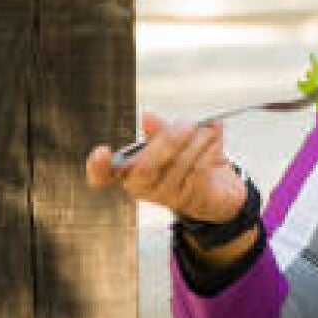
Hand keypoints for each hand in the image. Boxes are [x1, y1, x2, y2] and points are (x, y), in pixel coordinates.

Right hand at [85, 112, 244, 222]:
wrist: (219, 191)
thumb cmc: (187, 162)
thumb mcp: (171, 140)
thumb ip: (159, 130)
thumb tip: (147, 118)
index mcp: (130, 171)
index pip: (103, 176)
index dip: (98, 168)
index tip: (101, 152)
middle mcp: (143, 186)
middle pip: (145, 168)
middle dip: (167, 143)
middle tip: (186, 125)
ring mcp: (166, 195)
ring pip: (177, 167)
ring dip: (195, 143)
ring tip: (206, 128)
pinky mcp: (191, 198)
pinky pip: (197, 172)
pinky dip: (208, 151)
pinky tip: (214, 138)